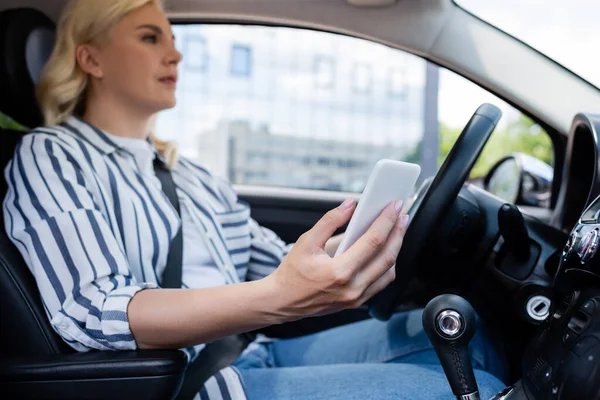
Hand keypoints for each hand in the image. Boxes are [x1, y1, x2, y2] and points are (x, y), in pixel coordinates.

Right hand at [265, 198, 408, 320]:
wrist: (284, 301)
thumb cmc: (293, 272)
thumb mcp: (306, 241)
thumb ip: (330, 221)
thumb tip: (350, 204)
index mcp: (340, 271)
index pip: (373, 241)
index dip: (387, 221)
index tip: (395, 206)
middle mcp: (352, 287)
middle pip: (387, 256)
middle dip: (398, 232)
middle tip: (403, 215)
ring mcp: (357, 298)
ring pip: (388, 271)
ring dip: (395, 249)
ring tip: (396, 230)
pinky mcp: (357, 302)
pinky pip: (381, 282)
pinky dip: (387, 265)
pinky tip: (385, 250)